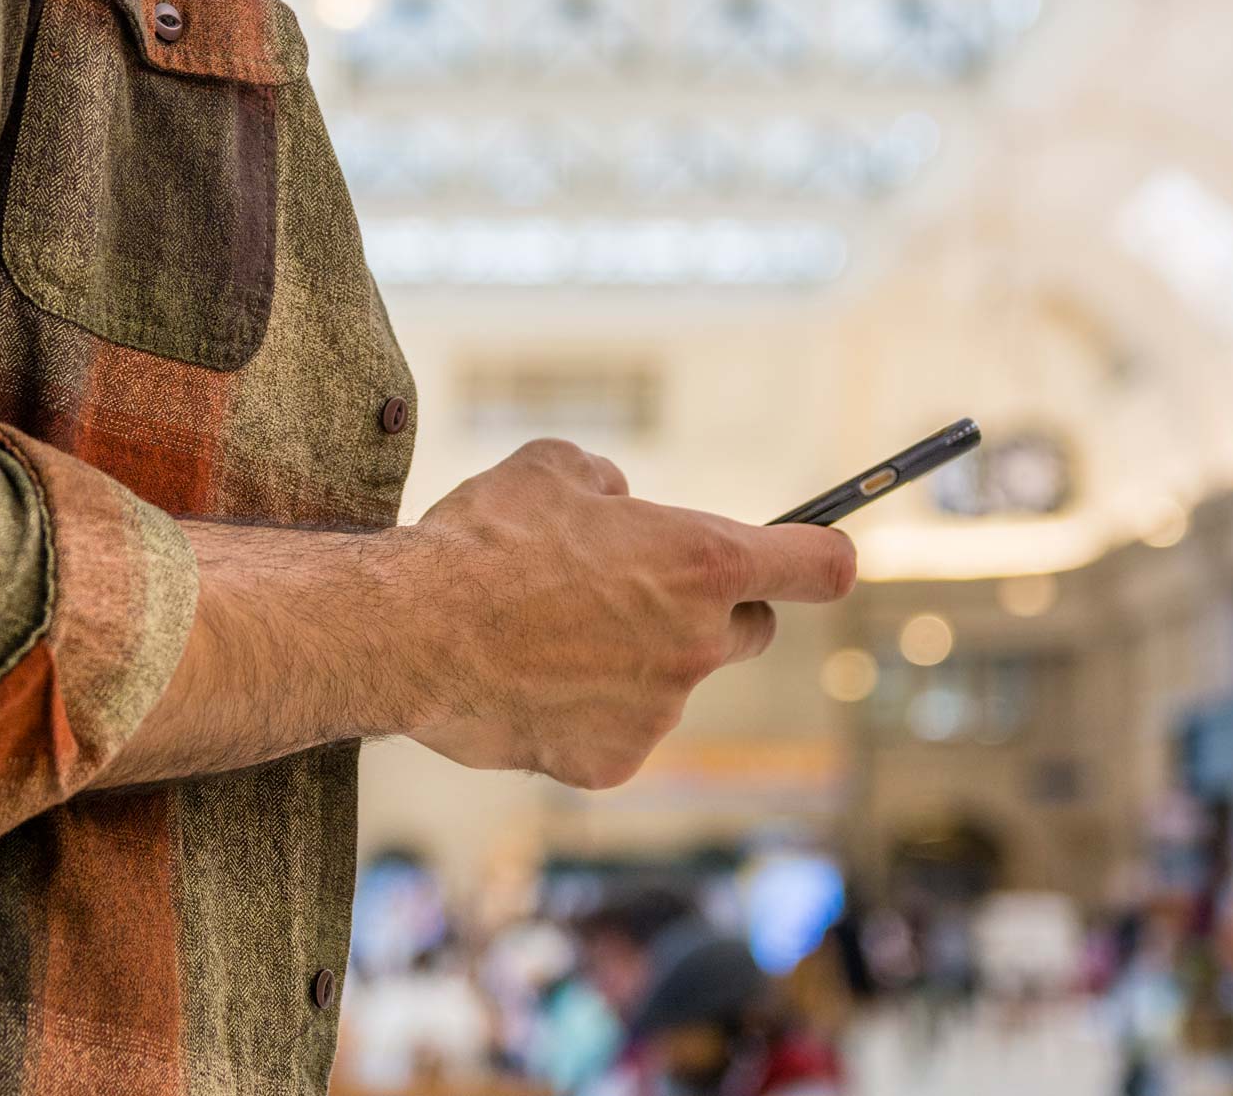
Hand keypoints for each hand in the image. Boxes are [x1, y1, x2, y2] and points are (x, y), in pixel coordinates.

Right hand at [401, 439, 856, 788]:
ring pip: (668, 684)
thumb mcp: (553, 468)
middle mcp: (699, 641)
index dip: (821, 557)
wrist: (411, 631)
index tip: (817, 557)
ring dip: (630, 662)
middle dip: (712, 612)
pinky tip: (526, 686)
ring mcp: (660, 711)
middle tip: (640, 594)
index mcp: (703, 560)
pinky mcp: (612, 763)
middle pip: (750, 630)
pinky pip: (614, 732)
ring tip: (544, 637)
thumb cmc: (483, 538)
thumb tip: (618, 503)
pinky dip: (581, 713)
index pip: (819, 566)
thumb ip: (609, 485)